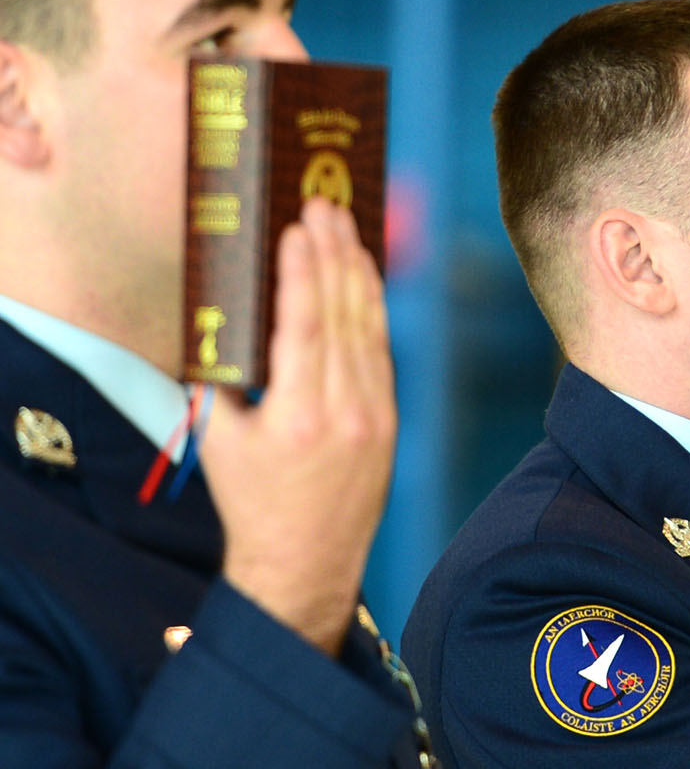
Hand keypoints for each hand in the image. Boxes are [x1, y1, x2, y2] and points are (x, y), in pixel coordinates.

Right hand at [198, 198, 395, 656]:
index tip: (300, 227)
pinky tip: (363, 279)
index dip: (304, 272)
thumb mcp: (220, 441)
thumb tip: (223, 318)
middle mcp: (345, 413)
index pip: (305, 326)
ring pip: (370, 329)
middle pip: (343, 316)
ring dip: (358, 273)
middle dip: (334, 255)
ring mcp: (375, 417)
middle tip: (326, 205)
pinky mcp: (390, 422)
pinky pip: (381, 353)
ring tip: (346, 227)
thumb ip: (222, 380)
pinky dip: (372, 310)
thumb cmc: (253, 502)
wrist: (307, 563)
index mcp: (297, 417)